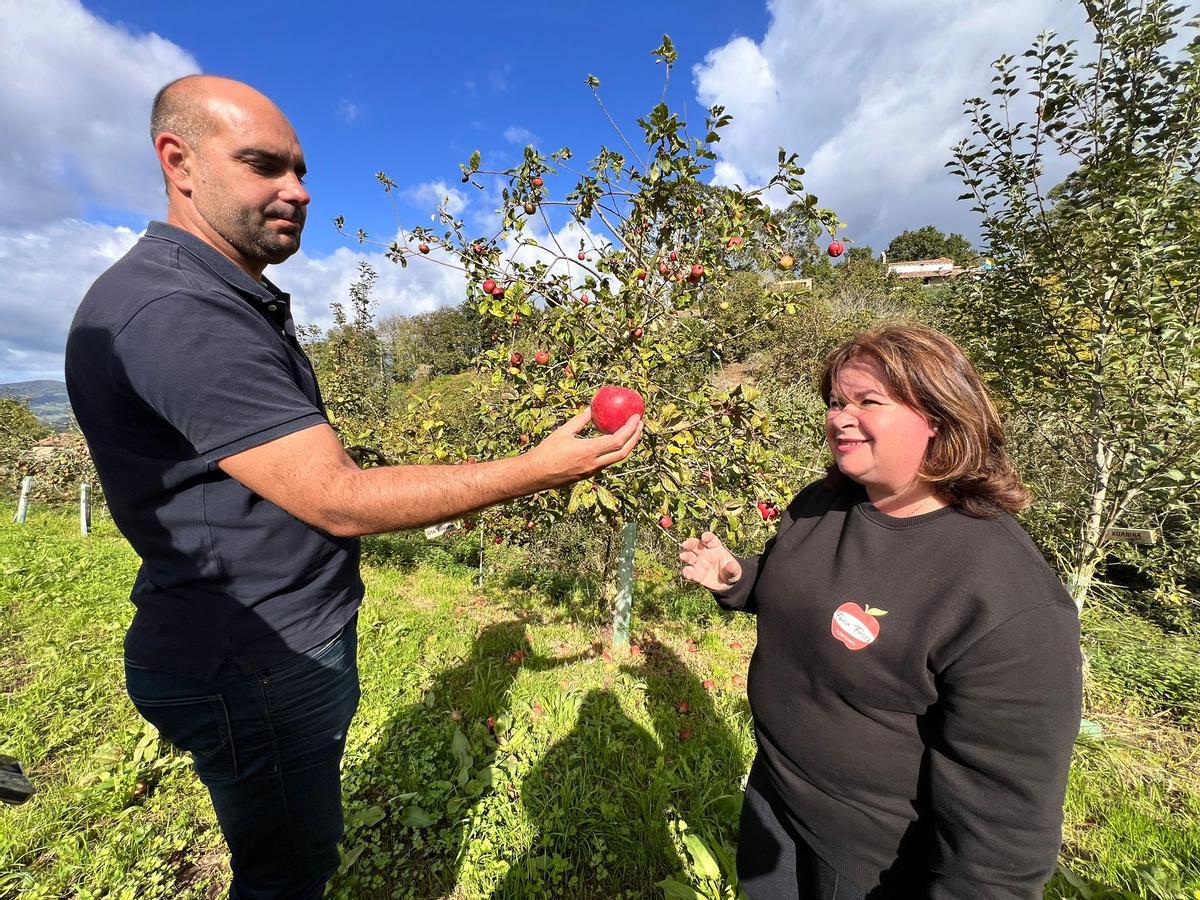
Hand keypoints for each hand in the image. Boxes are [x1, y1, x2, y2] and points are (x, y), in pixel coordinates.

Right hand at [527, 408, 642, 488]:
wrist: (536, 475)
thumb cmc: (547, 452)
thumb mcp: (563, 432)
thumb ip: (580, 420)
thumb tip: (591, 408)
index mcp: (589, 451)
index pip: (618, 440)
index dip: (630, 429)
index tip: (636, 418)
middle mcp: (594, 463)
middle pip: (623, 452)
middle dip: (635, 438)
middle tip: (640, 425)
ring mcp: (592, 471)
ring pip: (617, 459)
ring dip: (628, 445)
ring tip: (632, 432)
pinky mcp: (588, 475)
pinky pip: (607, 462)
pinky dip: (615, 451)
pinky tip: (614, 442)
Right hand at [679, 532, 741, 591]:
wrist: (727, 584)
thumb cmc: (731, 572)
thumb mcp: (735, 570)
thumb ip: (733, 568)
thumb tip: (732, 565)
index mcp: (716, 548)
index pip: (710, 539)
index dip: (707, 537)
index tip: (704, 537)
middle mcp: (705, 553)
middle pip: (696, 545)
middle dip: (690, 543)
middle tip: (685, 544)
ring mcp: (699, 563)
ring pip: (690, 556)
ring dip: (686, 555)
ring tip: (683, 556)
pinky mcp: (696, 574)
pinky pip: (690, 572)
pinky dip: (687, 572)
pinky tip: (687, 574)